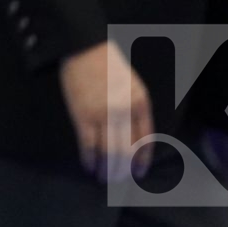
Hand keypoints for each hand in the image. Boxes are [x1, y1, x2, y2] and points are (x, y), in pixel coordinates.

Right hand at [60, 40, 152, 182]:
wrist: (84, 48)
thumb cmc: (109, 65)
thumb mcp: (132, 85)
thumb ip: (135, 109)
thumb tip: (132, 136)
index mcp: (141, 104)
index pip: (145, 140)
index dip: (141, 160)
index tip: (137, 173)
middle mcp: (125, 112)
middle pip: (126, 151)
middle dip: (122, 169)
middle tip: (116, 179)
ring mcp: (103, 115)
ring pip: (108, 152)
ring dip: (105, 168)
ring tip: (102, 177)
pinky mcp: (82, 115)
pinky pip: (87, 144)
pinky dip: (88, 158)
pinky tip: (88, 165)